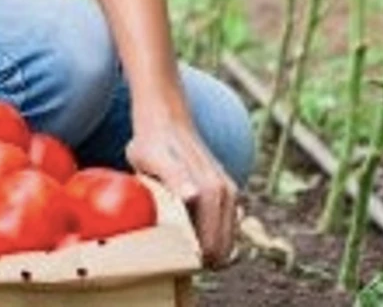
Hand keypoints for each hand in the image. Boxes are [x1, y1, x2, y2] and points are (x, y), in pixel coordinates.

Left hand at [124, 115, 239, 267]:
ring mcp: (229, 193)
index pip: (212, 249)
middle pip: (223, 250)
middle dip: (201, 260)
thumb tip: (192, 196)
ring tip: (176, 245)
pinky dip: (209, 237)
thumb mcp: (155, 160)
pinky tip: (186, 232)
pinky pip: (223, 228)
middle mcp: (227, 194)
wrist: (164, 118)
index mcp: (213, 193)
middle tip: (169, 256)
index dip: (193, 264)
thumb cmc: (153, 143)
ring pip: (225, 241)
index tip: (170, 262)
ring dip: (206, 250)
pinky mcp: (225, 192)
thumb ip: (175, 178)